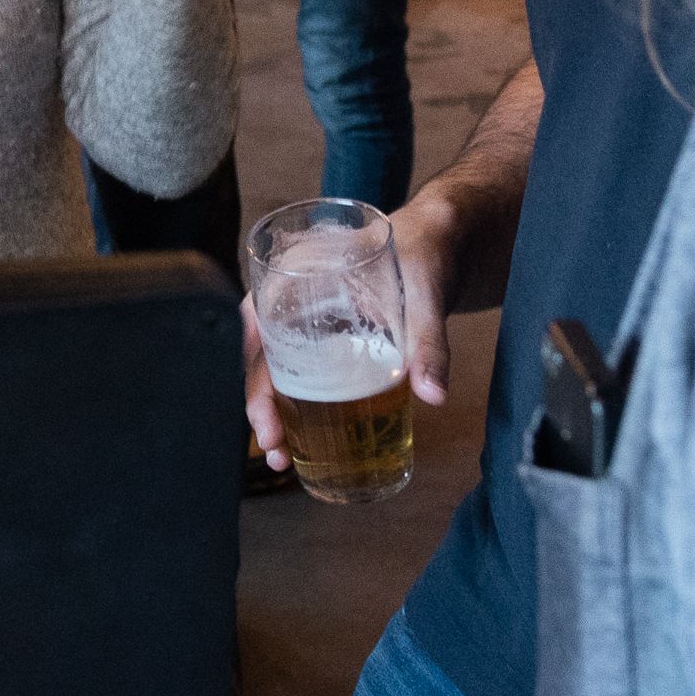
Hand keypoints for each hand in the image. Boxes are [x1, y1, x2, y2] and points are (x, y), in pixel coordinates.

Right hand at [243, 184, 468, 460]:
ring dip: (272, 410)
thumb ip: (428, 345)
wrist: (440, 240)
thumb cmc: (425, 252)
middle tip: (276, 449)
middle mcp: (289, 294)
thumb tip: (433, 395)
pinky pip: (295, 367)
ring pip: (273, 366)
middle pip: (259, 356)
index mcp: (298, 272)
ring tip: (282, 455)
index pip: (257, 330)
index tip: (267, 420)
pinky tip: (298, 435)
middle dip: (260, 407)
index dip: (254, 380)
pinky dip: (292, 400)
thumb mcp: (426, 297)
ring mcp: (303, 316)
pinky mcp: (322, 334)